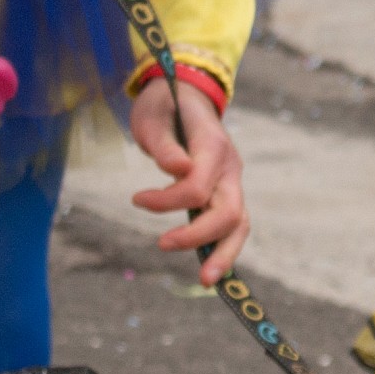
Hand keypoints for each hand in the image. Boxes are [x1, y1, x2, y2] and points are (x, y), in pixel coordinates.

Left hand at [128, 76, 248, 279]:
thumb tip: (178, 170)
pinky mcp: (226, 190)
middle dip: (202, 239)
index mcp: (213, 145)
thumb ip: (165, 145)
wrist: (186, 93)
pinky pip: (231, 222)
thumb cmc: (165, 104)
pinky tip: (209, 266)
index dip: (165, 201)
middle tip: (164, 248)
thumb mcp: (155, 116)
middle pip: (228, 212)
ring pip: (239, 223)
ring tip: (207, 280)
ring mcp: (231, 180)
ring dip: (224, 253)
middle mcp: (230, 166)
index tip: (136, 199)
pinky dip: (222, 245)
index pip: (196, 187)